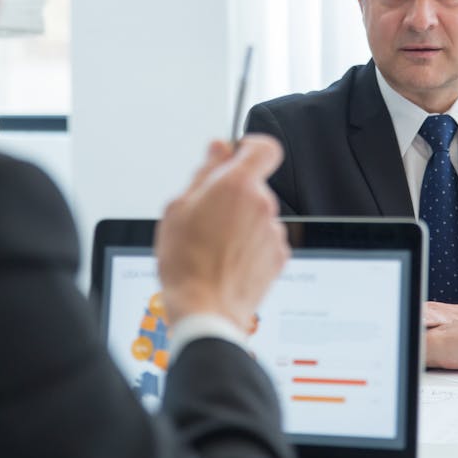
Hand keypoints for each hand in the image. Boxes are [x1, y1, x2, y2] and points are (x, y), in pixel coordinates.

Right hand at [155, 135, 289, 330]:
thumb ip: (205, 172)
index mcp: (237, 185)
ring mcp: (273, 232)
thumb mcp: (178, 207)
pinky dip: (249, 246)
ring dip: (240, 223)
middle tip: (206, 216)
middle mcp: (262, 205)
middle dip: (233, 196)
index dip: (250, 148)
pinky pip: (264, 240)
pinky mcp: (279, 257)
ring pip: (257, 215)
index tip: (237, 155)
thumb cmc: (186, 263)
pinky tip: (227, 261)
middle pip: (254, 186)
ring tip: (213, 246)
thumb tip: (218, 149)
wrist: (204, 309)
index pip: (264, 148)